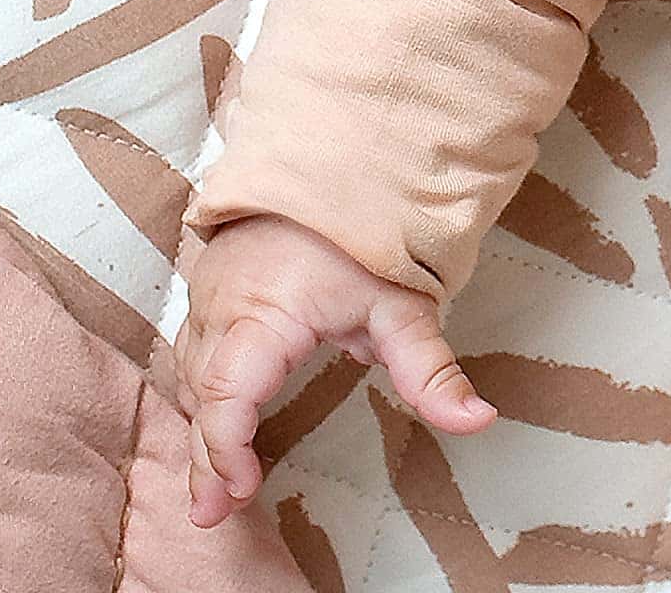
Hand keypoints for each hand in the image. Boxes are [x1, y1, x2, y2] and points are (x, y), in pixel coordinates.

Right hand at [172, 213, 495, 528]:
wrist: (338, 158)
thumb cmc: (368, 233)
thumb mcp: (405, 303)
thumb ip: (430, 369)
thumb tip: (476, 420)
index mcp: (263, 313)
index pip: (229, 395)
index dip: (227, 449)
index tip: (240, 490)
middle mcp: (223, 308)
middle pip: (205, 395)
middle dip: (209, 457)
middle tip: (214, 512)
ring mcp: (209, 296)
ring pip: (193, 375)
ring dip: (205, 428)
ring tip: (217, 484)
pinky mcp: (211, 289)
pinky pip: (195, 352)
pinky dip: (203, 393)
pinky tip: (216, 425)